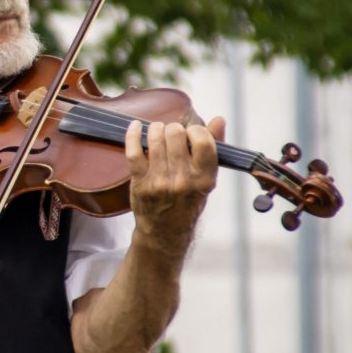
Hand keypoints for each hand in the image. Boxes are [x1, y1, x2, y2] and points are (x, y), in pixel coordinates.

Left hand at [124, 117, 224, 253]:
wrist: (165, 232)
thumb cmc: (188, 202)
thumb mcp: (206, 179)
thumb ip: (213, 149)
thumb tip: (218, 119)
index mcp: (204, 179)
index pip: (203, 141)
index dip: (196, 130)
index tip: (191, 133)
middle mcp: (183, 181)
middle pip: (176, 135)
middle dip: (173, 128)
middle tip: (172, 134)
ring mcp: (160, 182)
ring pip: (155, 140)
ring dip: (155, 129)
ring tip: (157, 131)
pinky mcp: (140, 183)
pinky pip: (134, 151)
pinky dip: (133, 135)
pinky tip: (135, 127)